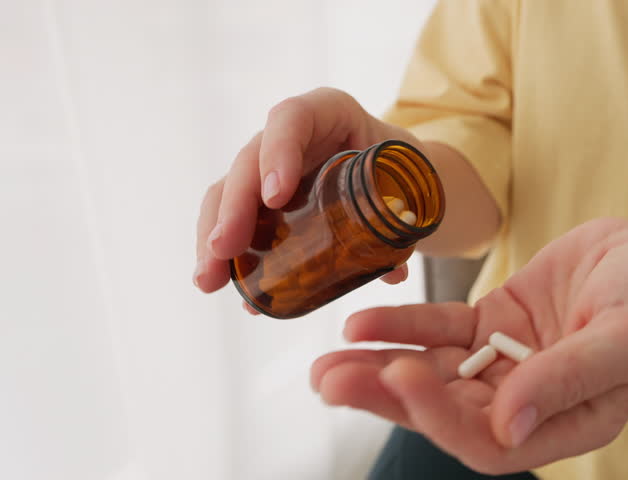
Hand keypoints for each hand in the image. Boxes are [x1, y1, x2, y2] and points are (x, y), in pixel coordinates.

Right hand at [193, 88, 417, 309]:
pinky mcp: (262, 200)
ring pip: (228, 194)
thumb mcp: (409, 177)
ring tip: (207, 280)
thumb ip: (403, 214)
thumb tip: (394, 271)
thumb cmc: (401, 167)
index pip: (293, 119)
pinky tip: (226, 287)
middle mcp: (290, 136)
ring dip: (214, 237)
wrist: (397, 176)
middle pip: (249, 162)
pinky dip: (231, 256)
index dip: (278, 152)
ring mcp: (270, 166)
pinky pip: (236, 222)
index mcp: (329, 112)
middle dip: (232, 208)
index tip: (275, 197)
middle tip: (224, 249)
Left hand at [311, 216, 627, 473]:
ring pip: (433, 370)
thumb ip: (570, 378)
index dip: (441, 416)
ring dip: (378, 366)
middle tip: (330, 382)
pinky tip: (363, 322)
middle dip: (386, 396)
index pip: (490, 439)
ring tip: (326, 362)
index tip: (402, 377)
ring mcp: (507, 360)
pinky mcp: (494, 322)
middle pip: (446, 408)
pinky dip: (403, 324)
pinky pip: (441, 327)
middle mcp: (528, 399)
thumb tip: (507, 424)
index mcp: (568, 420)